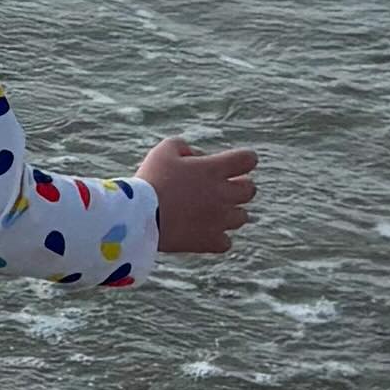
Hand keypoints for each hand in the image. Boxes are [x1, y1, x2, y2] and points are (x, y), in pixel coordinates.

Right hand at [139, 132, 258, 257]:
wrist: (139, 216)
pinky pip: (226, 242)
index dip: (243, 159)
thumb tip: (196, 156)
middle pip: (250, 190)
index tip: (231, 163)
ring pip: (242, 217)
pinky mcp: (210, 241)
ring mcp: (219, 220)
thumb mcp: (163, 151)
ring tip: (208, 211)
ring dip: (230, 213)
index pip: (248, 159)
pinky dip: (217, 238)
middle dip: (239, 187)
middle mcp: (223, 194)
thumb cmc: (150, 179)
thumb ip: (183, 146)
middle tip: (218, 188)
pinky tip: (203, 232)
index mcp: (214, 169)